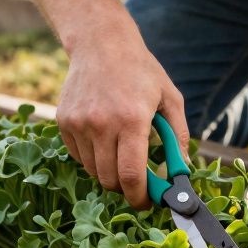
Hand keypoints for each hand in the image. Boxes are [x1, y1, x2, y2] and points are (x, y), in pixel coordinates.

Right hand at [57, 21, 188, 208]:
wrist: (101, 43)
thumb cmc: (140, 70)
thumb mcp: (170, 98)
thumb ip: (178, 136)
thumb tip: (184, 170)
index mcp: (131, 120)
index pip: (131, 177)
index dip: (140, 198)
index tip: (147, 203)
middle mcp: (101, 124)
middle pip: (109, 180)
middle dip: (126, 189)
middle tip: (138, 182)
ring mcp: (79, 123)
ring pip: (92, 171)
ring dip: (108, 172)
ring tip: (121, 153)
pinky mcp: (64, 122)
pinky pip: (78, 156)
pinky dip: (92, 158)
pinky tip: (104, 140)